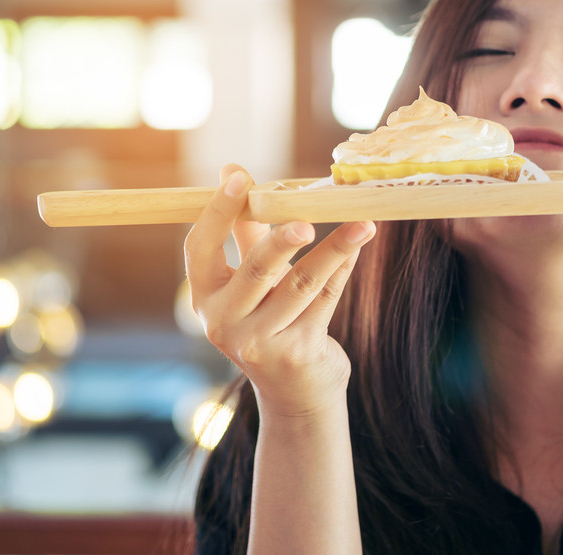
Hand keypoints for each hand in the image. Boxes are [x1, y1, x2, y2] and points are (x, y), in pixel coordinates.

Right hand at [183, 164, 375, 416]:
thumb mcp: (249, 280)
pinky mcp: (298, 352)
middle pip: (256, 270)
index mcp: (205, 297)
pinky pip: (327, 299)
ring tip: (363, 225)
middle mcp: (224, 322)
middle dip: (281, 242)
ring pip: (302, 284)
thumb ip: (242, 228)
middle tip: (305, 220)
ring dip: (335, 250)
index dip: (217, 212)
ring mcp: (261, 341)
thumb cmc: (269, 320)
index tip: (239, 178)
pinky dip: (343, 268)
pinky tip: (358, 244)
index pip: (200, 248)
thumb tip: (232, 169)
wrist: (295, 393)